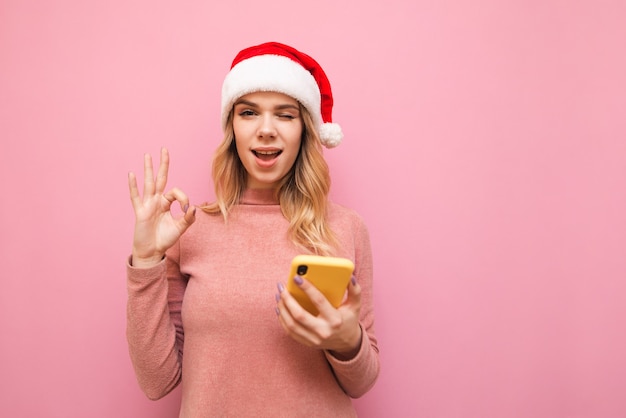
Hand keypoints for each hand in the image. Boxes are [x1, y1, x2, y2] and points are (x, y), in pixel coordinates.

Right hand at [128, 148, 195, 266]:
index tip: (187, 208)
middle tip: (164, 149)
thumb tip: (194, 207)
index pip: (176, 192)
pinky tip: (131, 174)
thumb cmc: (165, 239)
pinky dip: (133, 186)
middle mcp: (156, 201)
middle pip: (160, 179)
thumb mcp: (180, 228)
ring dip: (148, 169)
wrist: (152, 251)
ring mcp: (147, 205)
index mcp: (166, 203)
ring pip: (148, 183)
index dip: (183, 197)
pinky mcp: (140, 212)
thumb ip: (188, 218)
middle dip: (163, 164)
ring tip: (147, 155)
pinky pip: (136, 197)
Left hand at [276, 276, 362, 359]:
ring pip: (291, 324)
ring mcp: (313, 339)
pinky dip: (282, 318)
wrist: (346, 343)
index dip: (307, 288)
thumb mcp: (355, 305)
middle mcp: (323, 331)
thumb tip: (350, 277)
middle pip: (299, 315)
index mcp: (335, 320)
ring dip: (282, 308)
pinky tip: (280, 307)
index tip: (297, 277)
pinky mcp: (306, 342)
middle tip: (281, 286)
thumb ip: (355, 290)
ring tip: (279, 294)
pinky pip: (289, 331)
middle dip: (287, 299)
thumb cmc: (348, 319)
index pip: (319, 301)